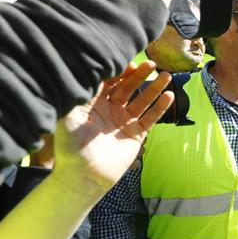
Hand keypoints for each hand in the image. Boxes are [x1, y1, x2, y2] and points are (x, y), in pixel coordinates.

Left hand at [53, 62, 173, 192]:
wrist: (84, 175)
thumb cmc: (71, 147)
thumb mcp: (68, 116)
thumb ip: (78, 94)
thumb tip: (87, 71)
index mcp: (93, 103)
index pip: (109, 81)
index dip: (119, 71)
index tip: (129, 63)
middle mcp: (110, 109)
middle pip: (128, 87)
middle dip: (140, 75)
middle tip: (151, 64)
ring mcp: (124, 121)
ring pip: (142, 100)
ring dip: (154, 87)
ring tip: (166, 76)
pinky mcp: (136, 134)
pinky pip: (151, 117)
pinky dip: (160, 107)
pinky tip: (168, 96)